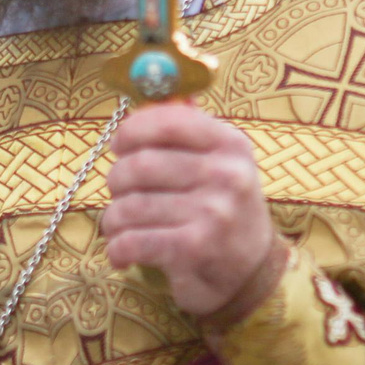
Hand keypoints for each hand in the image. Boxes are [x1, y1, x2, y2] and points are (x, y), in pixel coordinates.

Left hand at [102, 102, 283, 320]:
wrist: (251, 271)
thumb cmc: (223, 208)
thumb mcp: (219, 162)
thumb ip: (186, 128)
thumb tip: (148, 93)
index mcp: (229, 144)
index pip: (169, 121)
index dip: (132, 130)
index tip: (119, 145)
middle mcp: (226, 174)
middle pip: (140, 165)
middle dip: (117, 180)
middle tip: (120, 192)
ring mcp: (213, 213)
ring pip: (130, 206)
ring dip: (113, 219)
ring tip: (118, 225)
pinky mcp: (194, 249)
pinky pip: (134, 241)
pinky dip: (118, 249)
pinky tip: (121, 252)